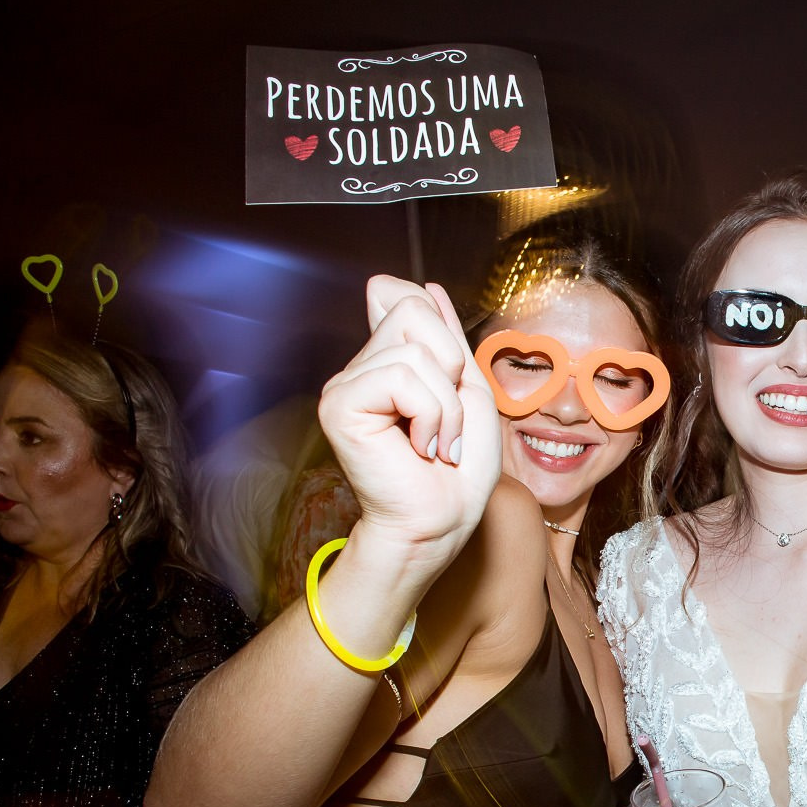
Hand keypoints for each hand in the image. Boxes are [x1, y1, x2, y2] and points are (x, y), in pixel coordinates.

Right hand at [319, 276, 501, 557]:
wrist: (441, 522)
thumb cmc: (459, 470)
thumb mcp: (467, 389)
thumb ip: (447, 336)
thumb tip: (425, 285)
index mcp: (386, 361)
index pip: (402, 295)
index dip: (439, 325)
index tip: (451, 381)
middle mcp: (360, 367)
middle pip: (414, 310)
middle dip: (451, 368)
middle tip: (445, 423)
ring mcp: (345, 385)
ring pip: (415, 350)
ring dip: (446, 405)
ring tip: (435, 443)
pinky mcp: (339, 404)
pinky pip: (401, 376)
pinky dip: (430, 414)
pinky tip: (418, 448)